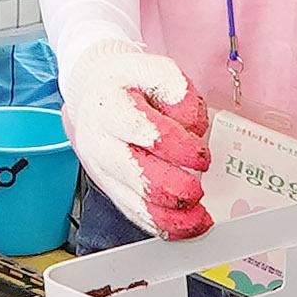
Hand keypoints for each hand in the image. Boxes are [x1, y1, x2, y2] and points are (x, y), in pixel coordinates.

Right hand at [57, 41, 210, 240]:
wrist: (94, 94)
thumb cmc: (127, 83)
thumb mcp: (155, 69)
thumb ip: (179, 91)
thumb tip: (192, 126)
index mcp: (108, 107)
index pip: (145, 132)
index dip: (179, 148)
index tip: (201, 154)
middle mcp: (98, 142)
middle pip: (137, 176)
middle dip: (176, 189)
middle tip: (199, 189)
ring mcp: (101, 169)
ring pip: (134, 203)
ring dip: (171, 218)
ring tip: (200, 220)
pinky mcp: (109, 187)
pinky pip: (133, 213)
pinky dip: (160, 226)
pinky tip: (183, 227)